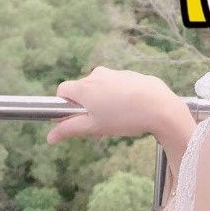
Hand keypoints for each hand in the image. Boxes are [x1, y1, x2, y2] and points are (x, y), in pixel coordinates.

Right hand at [46, 66, 182, 144]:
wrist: (160, 107)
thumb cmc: (123, 117)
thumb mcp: (93, 127)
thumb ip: (69, 129)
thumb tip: (49, 137)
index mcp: (85, 86)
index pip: (63, 90)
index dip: (65, 106)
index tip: (74, 119)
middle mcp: (98, 75)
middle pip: (83, 91)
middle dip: (86, 109)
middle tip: (99, 128)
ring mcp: (116, 73)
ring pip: (102, 90)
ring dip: (103, 105)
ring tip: (117, 123)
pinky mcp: (133, 76)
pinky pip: (118, 87)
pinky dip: (119, 99)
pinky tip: (131, 113)